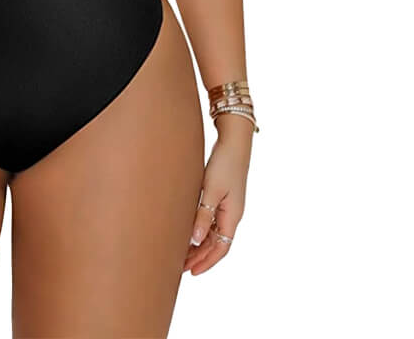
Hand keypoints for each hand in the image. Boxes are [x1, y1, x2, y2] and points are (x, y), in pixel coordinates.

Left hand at [184, 117, 252, 274]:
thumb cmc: (224, 164)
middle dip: (200, 256)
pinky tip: (187, 230)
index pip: (220, 248)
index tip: (191, 272)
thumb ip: (203, 215)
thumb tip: (195, 240)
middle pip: (216, 243)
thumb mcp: (211, 190)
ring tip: (181, 252)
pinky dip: (200, 229)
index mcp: (233, 216)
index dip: (206, 262)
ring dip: (199, 244)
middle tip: (180, 266)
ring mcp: (228, 206)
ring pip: (213, 233)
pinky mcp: (221, 196)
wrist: (233, 141)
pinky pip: (211, 220)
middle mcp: (232, 214)